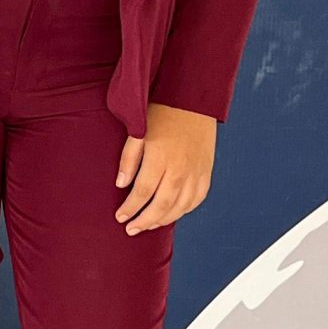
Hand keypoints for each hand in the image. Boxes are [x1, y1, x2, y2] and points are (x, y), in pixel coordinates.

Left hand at [115, 103, 216, 235]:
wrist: (193, 98)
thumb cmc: (162, 112)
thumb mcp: (138, 131)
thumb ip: (129, 159)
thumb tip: (121, 185)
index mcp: (160, 158)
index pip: (142, 192)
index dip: (130, 208)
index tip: (120, 217)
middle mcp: (181, 168)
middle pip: (162, 205)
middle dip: (144, 221)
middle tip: (131, 230)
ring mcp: (196, 171)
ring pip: (181, 206)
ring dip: (163, 219)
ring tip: (148, 224)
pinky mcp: (207, 171)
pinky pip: (197, 198)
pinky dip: (184, 209)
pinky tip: (172, 213)